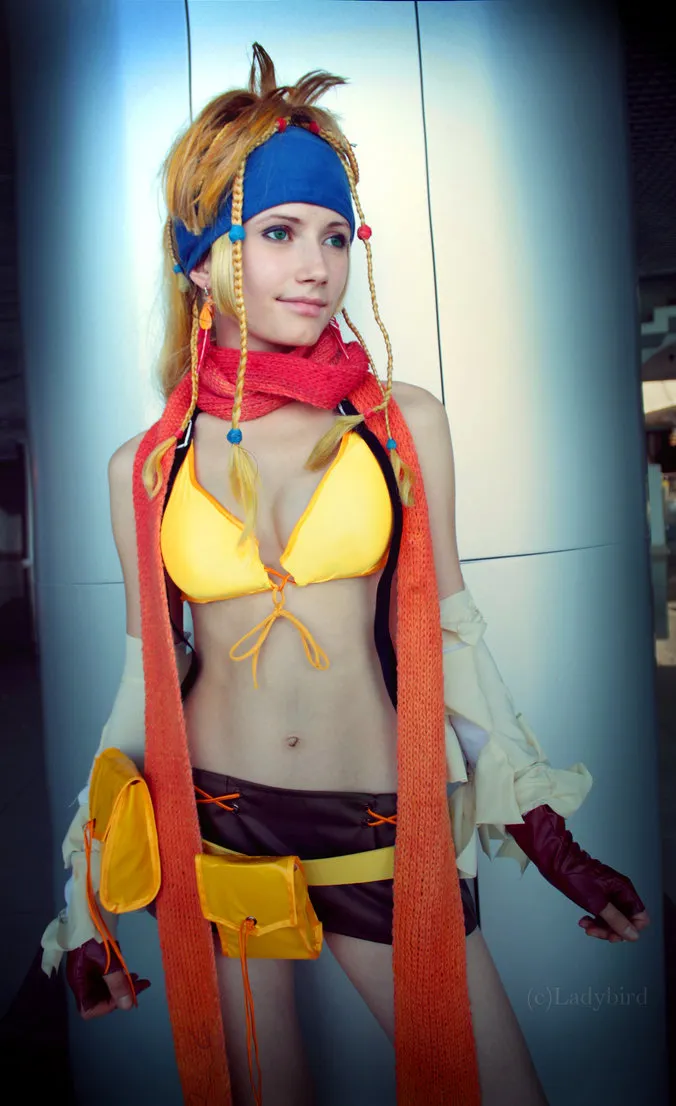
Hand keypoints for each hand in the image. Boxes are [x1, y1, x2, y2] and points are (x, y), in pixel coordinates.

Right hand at [66, 938, 150, 1018]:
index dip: (107, 1007)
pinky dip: (119, 978)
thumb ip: (117, 983)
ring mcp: (87, 971)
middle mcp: (81, 979)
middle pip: (98, 1000)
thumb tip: (128, 1006)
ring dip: (122, 986)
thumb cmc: (96, 933)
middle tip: (140, 986)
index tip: (125, 996)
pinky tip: (131, 974)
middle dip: (120, 995)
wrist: (91, 906)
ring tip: (140, 980)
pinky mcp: (94, 962)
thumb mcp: (108, 959)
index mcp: (78, 981)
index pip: (89, 1009)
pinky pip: (106, 977)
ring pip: (105, 988)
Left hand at [505, 804, 650, 942]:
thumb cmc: (574, 875)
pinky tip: (584, 920)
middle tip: (596, 932)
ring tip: (587, 926)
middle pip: (625, 919)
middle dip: (611, 929)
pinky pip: (602, 912)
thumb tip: (632, 934)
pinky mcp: (597, 893)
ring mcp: (608, 892)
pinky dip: (594, 919)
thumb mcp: (597, 903)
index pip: (640, 917)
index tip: (615, 935)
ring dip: (600, 926)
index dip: (629, 929)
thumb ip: (616, 920)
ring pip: (612, 917)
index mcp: (624, 889)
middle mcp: (619, 890)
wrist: (555, 860)